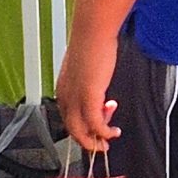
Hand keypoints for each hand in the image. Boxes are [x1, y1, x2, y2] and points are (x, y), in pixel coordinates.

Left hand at [55, 33, 119, 153]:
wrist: (93, 33)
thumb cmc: (91, 43)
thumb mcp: (87, 67)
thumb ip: (90, 80)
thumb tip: (99, 86)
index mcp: (63, 90)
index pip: (69, 117)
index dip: (84, 125)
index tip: (98, 126)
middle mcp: (65, 97)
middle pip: (72, 129)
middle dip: (88, 140)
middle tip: (101, 144)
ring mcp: (75, 99)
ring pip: (81, 131)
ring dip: (95, 140)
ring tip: (110, 139)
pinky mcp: (89, 98)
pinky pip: (96, 124)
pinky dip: (104, 132)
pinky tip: (114, 132)